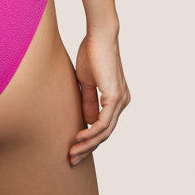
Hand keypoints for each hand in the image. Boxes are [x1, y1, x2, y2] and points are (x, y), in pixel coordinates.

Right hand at [69, 31, 129, 165]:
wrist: (100, 35)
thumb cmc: (92, 52)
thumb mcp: (87, 81)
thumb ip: (89, 101)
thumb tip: (88, 122)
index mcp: (116, 98)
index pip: (104, 126)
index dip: (89, 139)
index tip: (74, 147)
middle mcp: (122, 102)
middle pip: (105, 134)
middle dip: (88, 148)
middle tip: (72, 159)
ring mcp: (120, 100)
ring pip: (105, 132)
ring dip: (87, 145)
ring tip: (72, 153)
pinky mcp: (115, 97)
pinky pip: (103, 123)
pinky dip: (91, 133)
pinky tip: (79, 139)